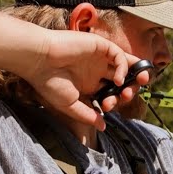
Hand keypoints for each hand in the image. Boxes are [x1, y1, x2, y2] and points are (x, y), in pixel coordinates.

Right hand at [24, 30, 149, 129]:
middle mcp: (96, 70)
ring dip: (134, 75)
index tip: (106, 107)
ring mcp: (99, 58)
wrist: (39, 61)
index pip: (111, 93)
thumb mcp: (69, 105)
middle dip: (129, 88)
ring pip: (125, 65)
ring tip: (132, 87)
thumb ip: (87, 115)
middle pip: (121, 80)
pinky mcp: (99, 46)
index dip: (114, 101)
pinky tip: (118, 79)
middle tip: (127, 96)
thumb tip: (103, 127)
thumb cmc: (49, 83)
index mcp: (89, 84)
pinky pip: (119, 55)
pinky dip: (123, 67)